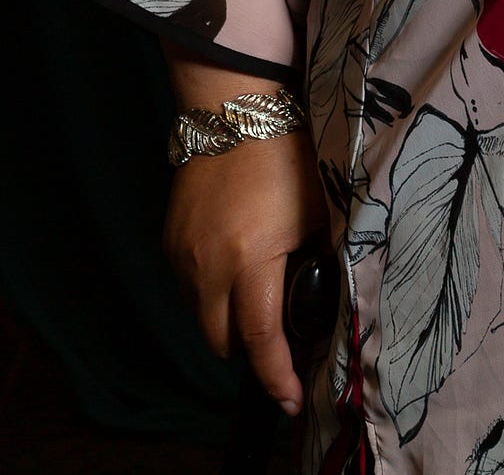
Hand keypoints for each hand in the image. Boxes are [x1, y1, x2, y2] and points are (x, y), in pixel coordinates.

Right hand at [163, 102, 328, 415]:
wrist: (236, 107)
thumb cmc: (287, 153)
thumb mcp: (319, 208)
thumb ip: (321, 259)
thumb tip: (329, 300)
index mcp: (251, 259)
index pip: (261, 339)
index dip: (277, 377)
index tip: (291, 400)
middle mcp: (208, 265)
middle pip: (222, 342)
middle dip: (250, 350)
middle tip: (280, 339)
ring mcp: (183, 254)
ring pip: (202, 316)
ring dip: (228, 318)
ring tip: (259, 292)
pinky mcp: (169, 240)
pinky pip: (189, 286)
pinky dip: (211, 289)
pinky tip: (235, 264)